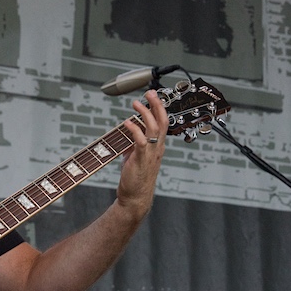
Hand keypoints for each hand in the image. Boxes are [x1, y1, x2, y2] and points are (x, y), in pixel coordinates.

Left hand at [116, 89, 167, 218]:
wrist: (135, 197)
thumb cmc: (135, 178)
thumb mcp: (135, 157)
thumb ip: (133, 144)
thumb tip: (127, 133)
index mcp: (157, 147)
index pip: (163, 123)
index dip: (159, 109)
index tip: (153, 96)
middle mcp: (157, 148)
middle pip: (162, 122)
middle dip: (157, 105)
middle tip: (150, 92)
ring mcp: (150, 154)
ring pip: (153, 129)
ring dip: (144, 114)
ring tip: (136, 103)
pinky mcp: (141, 159)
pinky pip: (140, 141)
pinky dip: (134, 130)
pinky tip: (127, 122)